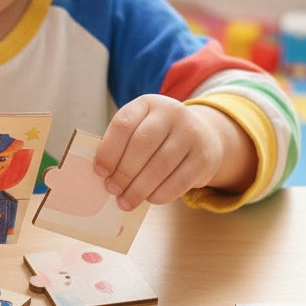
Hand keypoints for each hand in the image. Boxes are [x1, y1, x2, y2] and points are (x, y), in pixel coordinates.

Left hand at [94, 95, 256, 209]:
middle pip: (142, 145)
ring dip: (139, 188)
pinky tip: (150, 199)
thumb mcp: (140, 129)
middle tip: (112, 190)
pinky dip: (161, 194)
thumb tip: (104, 176)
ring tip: (126, 201)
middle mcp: (172, 113)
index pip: (123, 124)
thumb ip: (122, 146)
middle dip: (123, 172)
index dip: (108, 150)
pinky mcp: (205, 157)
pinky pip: (180, 180)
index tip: (100, 171)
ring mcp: (191, 133)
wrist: (203, 136)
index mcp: (147, 104)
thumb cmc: (158, 138)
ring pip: (160, 165)